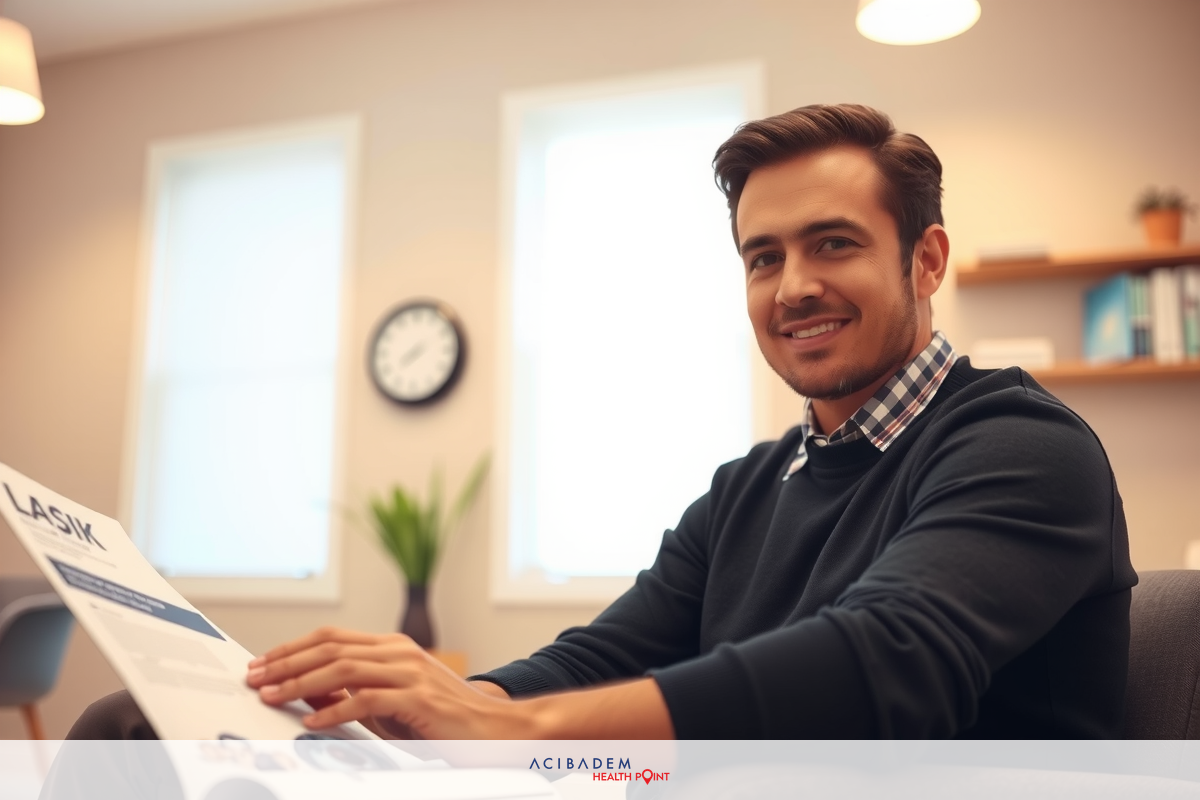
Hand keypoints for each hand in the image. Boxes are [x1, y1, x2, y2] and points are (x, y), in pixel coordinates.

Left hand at [246, 627, 531, 738]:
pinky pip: (365, 701)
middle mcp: (399, 652)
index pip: (331, 637)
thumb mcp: (390, 704)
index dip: (292, 649)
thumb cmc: (442, 720)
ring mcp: (410, 672)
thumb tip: (307, 696)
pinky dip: (333, 712)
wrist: (496, 729)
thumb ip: (353, 695)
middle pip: (331, 648)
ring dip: (301, 683)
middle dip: (286, 663)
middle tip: (256, 678)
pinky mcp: (418, 699)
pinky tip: (312, 723)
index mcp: (392, 647)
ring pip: (343, 669)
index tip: (262, 664)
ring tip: (273, 697)